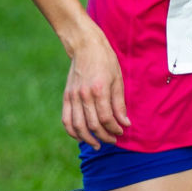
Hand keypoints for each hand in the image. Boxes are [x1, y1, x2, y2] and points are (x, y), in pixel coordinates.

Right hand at [63, 29, 129, 147]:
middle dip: (104, 136)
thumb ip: (119, 104)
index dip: (114, 129)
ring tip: (97, 144)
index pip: (106, 118)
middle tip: (113, 140)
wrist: (85, 46)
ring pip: (78, 126)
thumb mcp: (117, 80)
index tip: (121, 132)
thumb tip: (124, 123)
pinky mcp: (66, 96)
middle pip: (92, 125)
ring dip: (88, 139)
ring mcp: (73, 96)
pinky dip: (73, 131)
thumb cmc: (105, 61)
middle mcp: (84, 95)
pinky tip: (81, 136)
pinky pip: (66, 120)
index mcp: (99, 90)